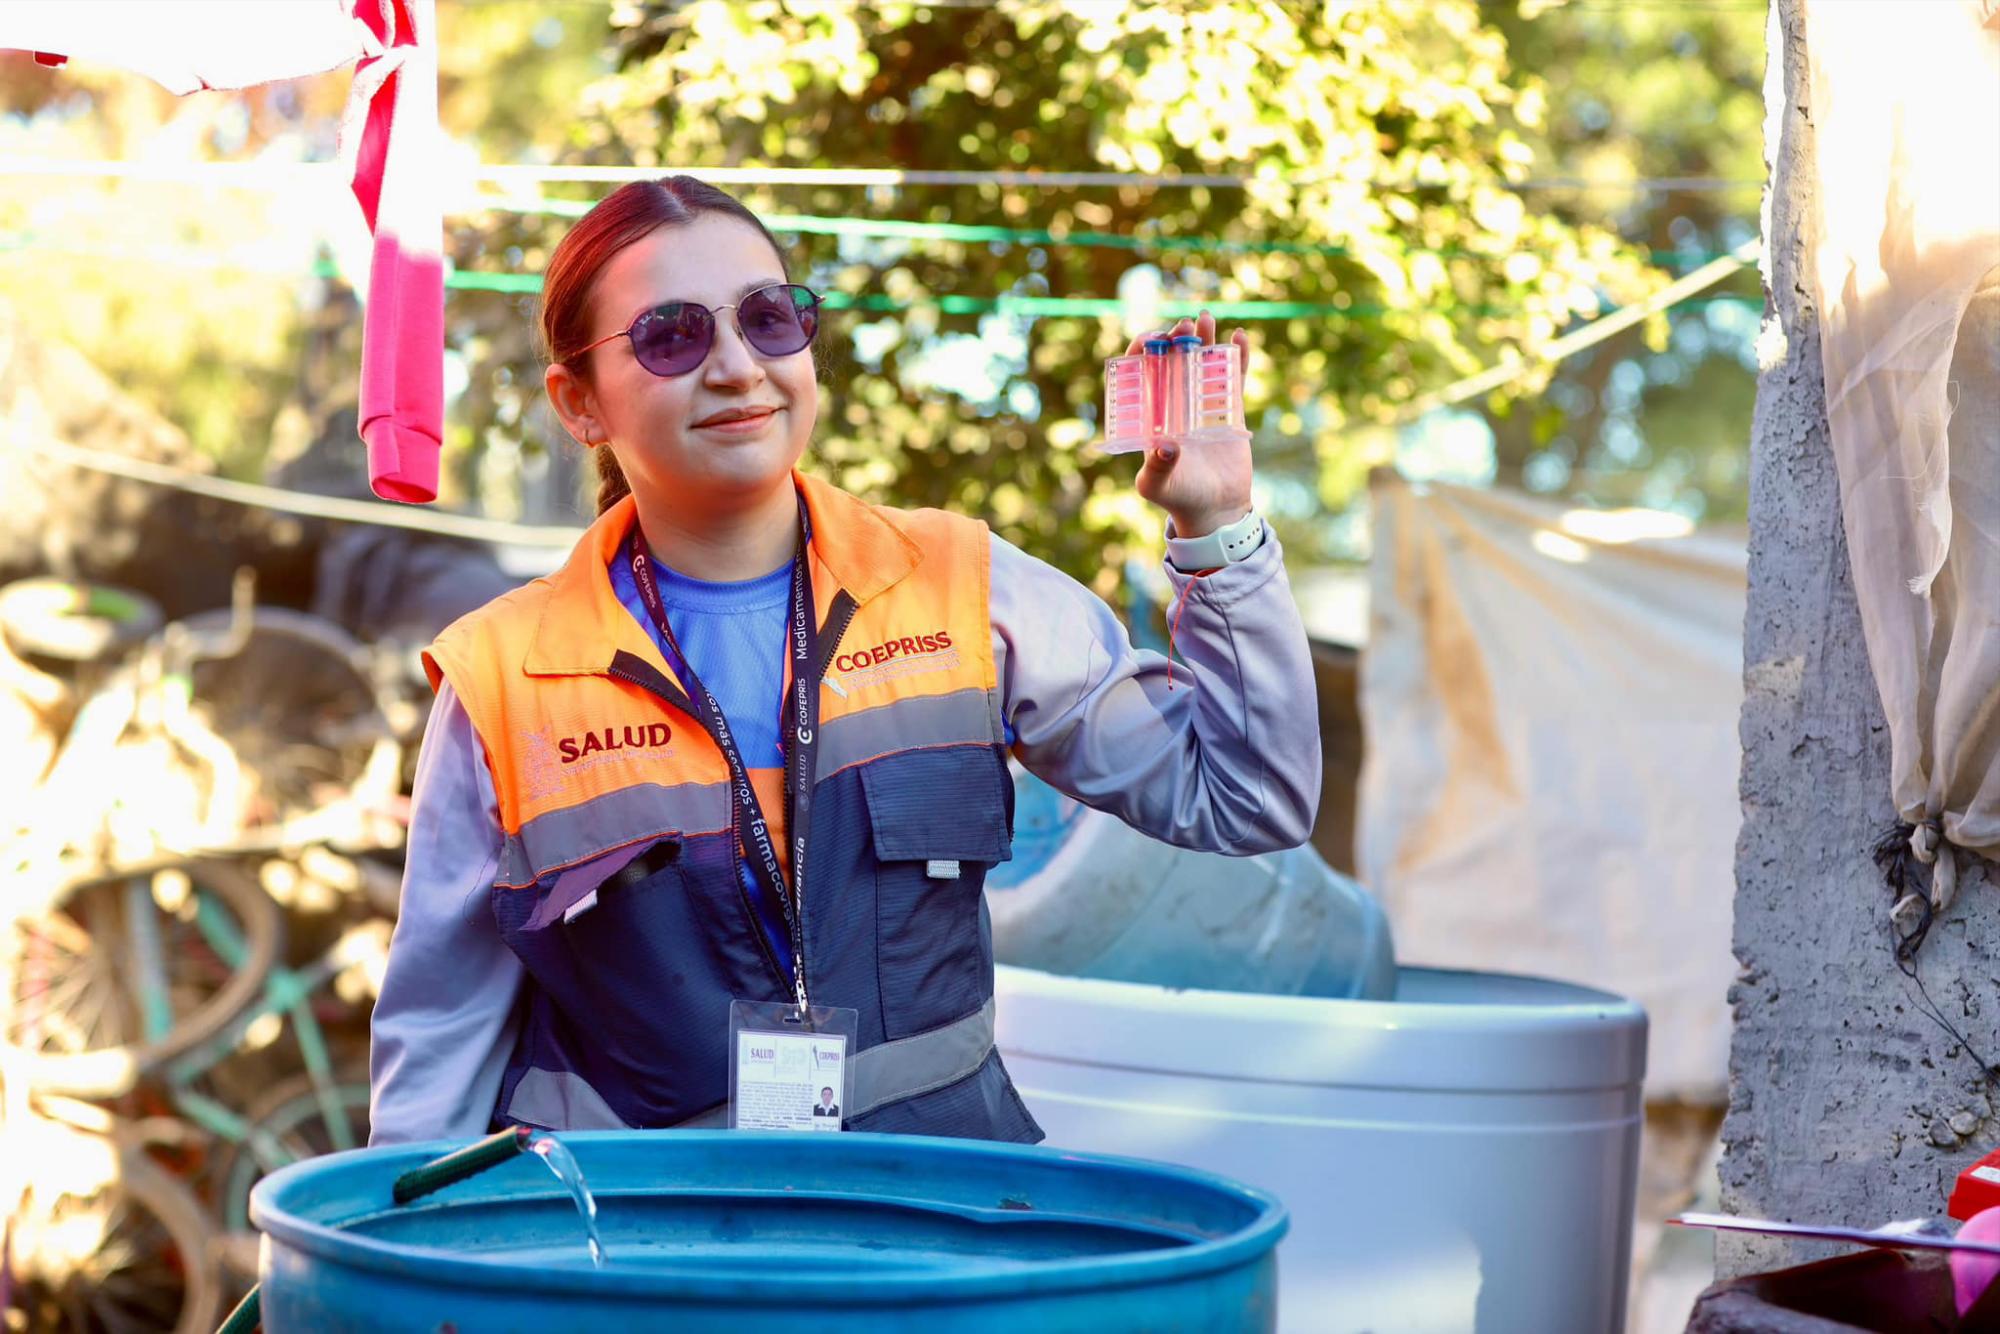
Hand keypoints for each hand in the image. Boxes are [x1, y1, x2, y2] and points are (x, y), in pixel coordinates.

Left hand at [1127, 310, 1253, 538]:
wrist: (1214, 510)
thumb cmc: (1178, 498)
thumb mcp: (1157, 486)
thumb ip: (1157, 467)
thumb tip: (1165, 445)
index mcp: (1151, 416)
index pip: (1140, 376)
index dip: (1142, 353)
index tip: (1150, 339)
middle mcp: (1174, 406)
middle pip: (1172, 362)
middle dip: (1175, 340)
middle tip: (1182, 326)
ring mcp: (1202, 406)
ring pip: (1202, 364)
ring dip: (1203, 339)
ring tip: (1205, 318)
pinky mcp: (1229, 412)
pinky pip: (1233, 379)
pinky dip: (1237, 357)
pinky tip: (1240, 337)